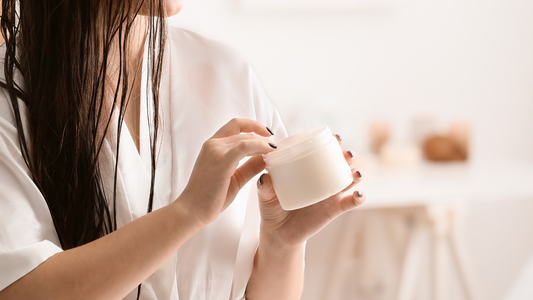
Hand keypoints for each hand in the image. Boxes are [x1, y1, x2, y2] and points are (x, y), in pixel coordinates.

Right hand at [178, 118, 276, 224]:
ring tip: (276, 151)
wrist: (192, 210)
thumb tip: (266, 158)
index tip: (267, 133)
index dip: (253, 125)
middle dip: (263, 136)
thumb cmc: (210, 197)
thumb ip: (249, 166)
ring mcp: (216, 151)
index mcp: (212, 146)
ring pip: (246, 138)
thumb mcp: (235, 178)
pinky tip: (270, 152)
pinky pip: (245, 146)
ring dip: (263, 142)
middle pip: (243, 132)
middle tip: (278, 147)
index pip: (235, 125)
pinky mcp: (222, 161)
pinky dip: (260, 147)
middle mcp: (213, 144)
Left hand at [256, 133, 365, 247]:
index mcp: (308, 170)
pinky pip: (350, 203)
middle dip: (348, 155)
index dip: (331, 142)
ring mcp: (330, 194)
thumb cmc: (272, 208)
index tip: (334, 136)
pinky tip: (359, 194)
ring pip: (349, 180)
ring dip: (356, 173)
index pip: (322, 152)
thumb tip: (266, 178)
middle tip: (347, 153)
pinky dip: (358, 198)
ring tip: (355, 172)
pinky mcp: (333, 210)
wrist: (278, 233)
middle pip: (340, 163)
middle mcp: (322, 179)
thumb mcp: (265, 196)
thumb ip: (264, 187)